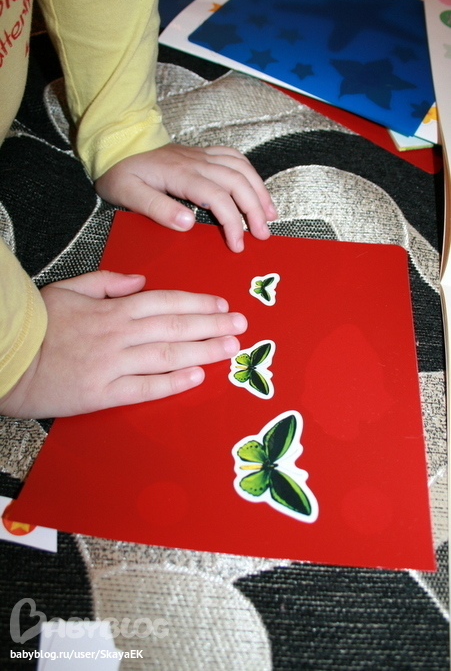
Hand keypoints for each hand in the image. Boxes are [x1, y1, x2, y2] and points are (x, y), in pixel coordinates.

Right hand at [0, 271, 246, 418]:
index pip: (165, 302)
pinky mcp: (105, 393)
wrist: (10, 358)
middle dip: (213, 325)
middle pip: (176, 326)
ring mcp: (114, 364)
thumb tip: (139, 281)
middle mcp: (119, 335)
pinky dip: (174, 382)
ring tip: (231, 348)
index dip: (197, 303)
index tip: (221, 305)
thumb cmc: (38, 323)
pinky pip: (147, 387)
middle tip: (241, 325)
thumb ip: (106, 283)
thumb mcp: (69, 289)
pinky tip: (197, 376)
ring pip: (168, 355)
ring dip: (204, 350)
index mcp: (113, 309)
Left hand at [94, 143, 277, 252]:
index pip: (217, 197)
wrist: (118, 145)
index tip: (237, 244)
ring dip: (259, 191)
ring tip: (270, 215)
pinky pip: (234, 157)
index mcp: (180, 174)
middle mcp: (196, 162)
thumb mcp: (128, 194)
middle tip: (262, 235)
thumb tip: (188, 223)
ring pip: (241, 169)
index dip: (232, 222)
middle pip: (237, 182)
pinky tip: (257, 188)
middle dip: (254, 210)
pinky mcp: (203, 154)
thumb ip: (158, 208)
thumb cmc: (122, 172)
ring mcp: (202, 156)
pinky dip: (250, 173)